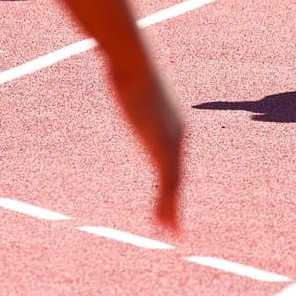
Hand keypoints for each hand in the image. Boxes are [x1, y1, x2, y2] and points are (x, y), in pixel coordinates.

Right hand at [108, 59, 183, 229]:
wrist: (134, 65)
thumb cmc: (128, 67)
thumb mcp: (129, 82)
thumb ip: (128, 88)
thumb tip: (116, 75)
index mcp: (173, 123)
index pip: (175, 160)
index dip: (173, 182)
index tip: (169, 199)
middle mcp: (178, 135)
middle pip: (178, 176)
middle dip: (174, 201)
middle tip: (174, 225)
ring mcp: (172, 143)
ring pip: (175, 185)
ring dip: (171, 210)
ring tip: (171, 231)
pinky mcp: (163, 149)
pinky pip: (168, 184)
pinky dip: (165, 206)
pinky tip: (163, 221)